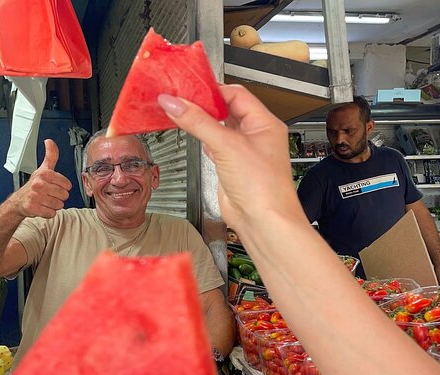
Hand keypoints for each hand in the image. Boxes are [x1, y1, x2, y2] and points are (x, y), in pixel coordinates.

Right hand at [9, 139, 71, 218]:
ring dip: (54, 205)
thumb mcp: (43, 168)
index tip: (54, 186)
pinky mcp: (33, 208)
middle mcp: (39, 184)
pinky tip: (42, 207)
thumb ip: (51, 155)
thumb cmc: (35, 185)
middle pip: (64, 196)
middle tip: (49, 194)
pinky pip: (51, 213)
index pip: (67, 185)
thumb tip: (49, 141)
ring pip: (59, 205)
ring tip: (45, 201)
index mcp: (44, 174)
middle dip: (58, 197)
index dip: (63, 187)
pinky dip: (48, 213)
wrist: (19, 200)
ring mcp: (35, 197)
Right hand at [157, 85, 306, 232]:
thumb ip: (198, 122)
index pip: (236, 94)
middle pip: (226, 110)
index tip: (189, 88)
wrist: (262, 221)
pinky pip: (214, 146)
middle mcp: (255, 135)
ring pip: (218, 128)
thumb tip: (175, 103)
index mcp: (264, 123)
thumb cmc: (263, 187)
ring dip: (201, 121)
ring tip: (180, 111)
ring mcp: (243, 152)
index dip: (213, 89)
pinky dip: (202, 139)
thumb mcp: (226, 145)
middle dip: (204, 104)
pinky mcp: (231, 167)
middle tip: (181, 98)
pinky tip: (192, 134)